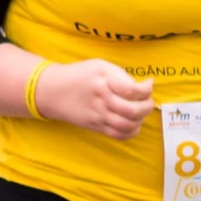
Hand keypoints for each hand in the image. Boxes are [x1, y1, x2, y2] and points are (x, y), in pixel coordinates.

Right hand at [35, 59, 154, 137]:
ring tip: (142, 111)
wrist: (51, 91)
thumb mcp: (100, 66)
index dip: (146, 89)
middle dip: (147, 106)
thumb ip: (121, 75)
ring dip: (141, 119)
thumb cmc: (80, 75)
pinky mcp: (96, 126)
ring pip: (126, 126)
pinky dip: (132, 131)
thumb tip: (142, 86)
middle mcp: (101, 100)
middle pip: (132, 110)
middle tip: (148, 99)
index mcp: (104, 81)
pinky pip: (118, 135)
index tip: (148, 83)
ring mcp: (98, 116)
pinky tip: (134, 122)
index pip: (131, 90)